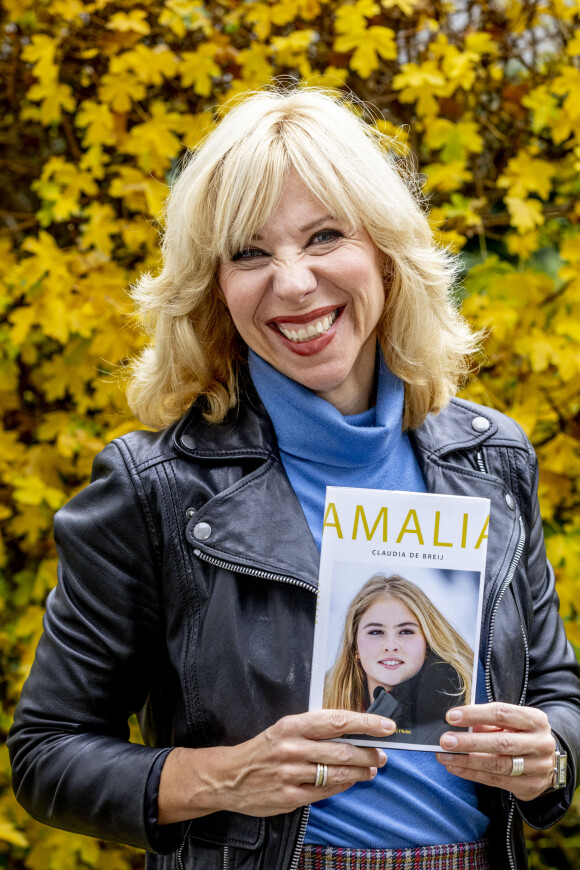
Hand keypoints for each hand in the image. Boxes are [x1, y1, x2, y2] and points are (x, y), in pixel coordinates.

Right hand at [159, 709, 392, 823]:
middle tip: (382, 755)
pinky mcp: (290, 797)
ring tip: (372, 770)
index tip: (387, 726)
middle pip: (343, 750)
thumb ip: (314, 729)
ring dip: (361, 772)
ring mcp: (291, 774)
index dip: (366, 723)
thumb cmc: (263, 749)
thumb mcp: (285, 729)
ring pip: (338, 772)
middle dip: (369, 753)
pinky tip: (351, 782)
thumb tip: (352, 729)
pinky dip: (343, 786)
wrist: (229, 777)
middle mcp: (293, 748)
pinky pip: (326, 792)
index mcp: (292, 725)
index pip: (337, 720)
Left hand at [436, 702, 554, 800]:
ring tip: (445, 756)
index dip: (475, 714)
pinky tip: (455, 767)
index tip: (451, 716)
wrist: (548, 760)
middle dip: (469, 742)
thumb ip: (488, 722)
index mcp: (535, 720)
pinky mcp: (530, 786)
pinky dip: (472, 774)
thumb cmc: (521, 734)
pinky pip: (496, 781)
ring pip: (498, 765)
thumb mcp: (511, 722)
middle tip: (446, 741)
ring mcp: (538, 768)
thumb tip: (458, 723)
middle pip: (501, 743)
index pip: (502, 714)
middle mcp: (540, 744)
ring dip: (467, 761)